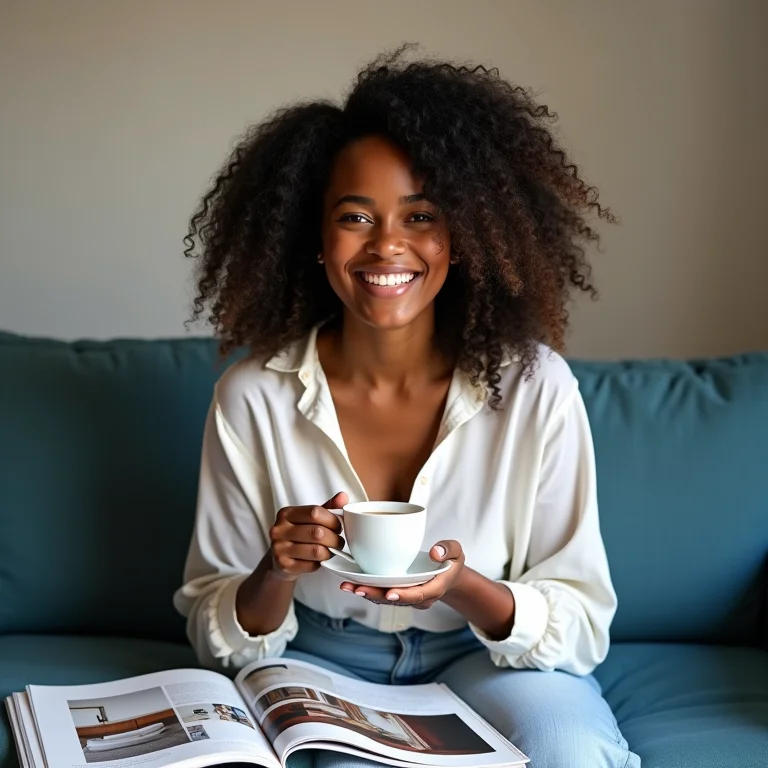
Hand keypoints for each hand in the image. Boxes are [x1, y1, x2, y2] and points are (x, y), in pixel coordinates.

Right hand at [269, 492, 347, 579]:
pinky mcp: (283, 565)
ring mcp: (279, 548)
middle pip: (317, 533)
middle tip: (339, 542)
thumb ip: (327, 507)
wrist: (279, 559)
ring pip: (316, 550)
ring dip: (329, 552)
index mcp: (286, 513)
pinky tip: (318, 560)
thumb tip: (343, 496)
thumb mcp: (310, 519)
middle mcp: (279, 529)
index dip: (332, 520)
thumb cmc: (299, 535)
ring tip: (331, 551)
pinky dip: (319, 564)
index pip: (315, 513)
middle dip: (334, 539)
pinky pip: (311, 565)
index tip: (339, 526)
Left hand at [340, 540, 464, 608]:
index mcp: (433, 589)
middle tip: (357, 589)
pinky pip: (381, 592)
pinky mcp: (397, 590)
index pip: (418, 595)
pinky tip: (351, 582)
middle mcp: (417, 596)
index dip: (404, 595)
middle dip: (376, 595)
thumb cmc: (451, 561)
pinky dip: (367, 588)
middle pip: (396, 600)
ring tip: (347, 586)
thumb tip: (435, 552)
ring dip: (366, 593)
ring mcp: (406, 595)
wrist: (447, 573)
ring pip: (385, 598)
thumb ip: (449, 549)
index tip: (390, 593)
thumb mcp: (456, 552)